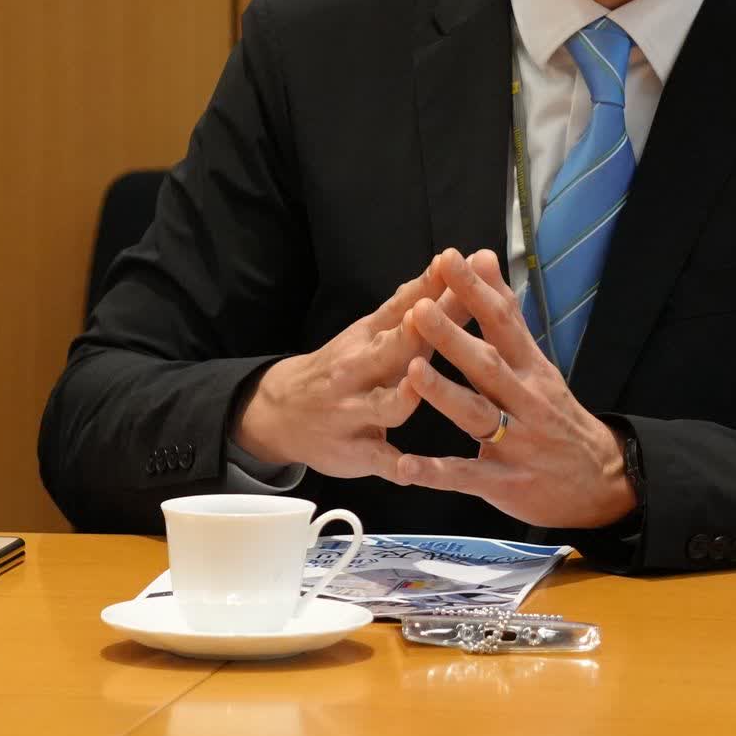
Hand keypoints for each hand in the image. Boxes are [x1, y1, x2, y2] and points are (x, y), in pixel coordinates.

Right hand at [229, 260, 451, 477]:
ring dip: (399, 397)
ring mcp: (355, 411)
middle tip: (428, 313)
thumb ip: (412, 304)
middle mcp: (360, 370)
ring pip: (383, 406)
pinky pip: (377, 460)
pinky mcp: (356, 451)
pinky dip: (394, 467)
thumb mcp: (371, 333)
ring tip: (415, 388)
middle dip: (410, 334)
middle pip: (390, 350)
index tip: (451, 261)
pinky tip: (410, 473)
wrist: (283, 410)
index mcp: (369, 337)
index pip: (401, 307)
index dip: (426, 286)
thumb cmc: (345, 366)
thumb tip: (448, 263)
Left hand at [394, 248, 636, 528]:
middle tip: (421, 310)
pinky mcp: (503, 482)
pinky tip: (405, 465)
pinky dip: (436, 472)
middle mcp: (525, 401)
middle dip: (454, 338)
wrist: (600, 481)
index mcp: (531, 369)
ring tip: (413, 373)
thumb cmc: (555, 414)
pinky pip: (466, 475)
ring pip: (477, 416)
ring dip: (444, 394)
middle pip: (488, 366)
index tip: (450, 260)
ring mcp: (516, 443)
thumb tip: (484, 256)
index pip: (504, 323)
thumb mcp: (537, 363)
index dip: (477, 291)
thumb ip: (506, 315)